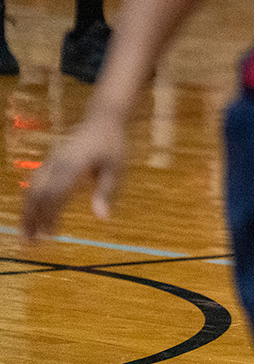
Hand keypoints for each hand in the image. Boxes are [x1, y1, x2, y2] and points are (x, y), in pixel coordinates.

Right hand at [20, 114, 128, 240]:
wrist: (102, 120)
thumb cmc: (113, 145)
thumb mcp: (116, 169)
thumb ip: (106, 193)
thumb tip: (103, 219)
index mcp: (72, 165)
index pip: (55, 194)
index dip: (50, 216)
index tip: (50, 235)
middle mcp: (56, 163)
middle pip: (37, 194)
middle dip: (32, 219)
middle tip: (31, 244)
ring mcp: (50, 161)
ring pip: (31, 190)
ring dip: (27, 213)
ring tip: (27, 235)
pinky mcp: (49, 162)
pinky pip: (34, 184)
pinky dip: (31, 202)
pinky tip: (32, 216)